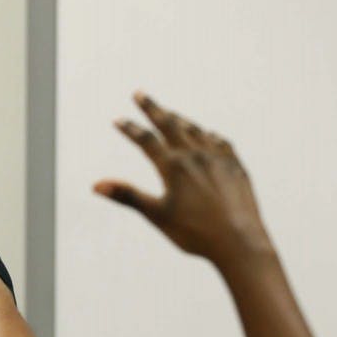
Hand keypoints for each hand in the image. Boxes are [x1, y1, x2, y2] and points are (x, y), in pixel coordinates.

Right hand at [94, 92, 272, 269]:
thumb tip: (96, 185)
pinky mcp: (236, 166)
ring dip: (179, 120)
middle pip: (170, 124)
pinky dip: (207, 135)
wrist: (240, 242)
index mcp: (174, 166)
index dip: (130, 129)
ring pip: (195, 130)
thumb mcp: (156, 215)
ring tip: (169, 114)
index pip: (146, 140)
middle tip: (140, 94)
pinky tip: (206, 135)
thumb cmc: (195, 233)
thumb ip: (127, 196)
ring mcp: (219, 158)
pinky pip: (219, 142)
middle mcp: (196, 155)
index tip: (118, 120)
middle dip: (153, 108)